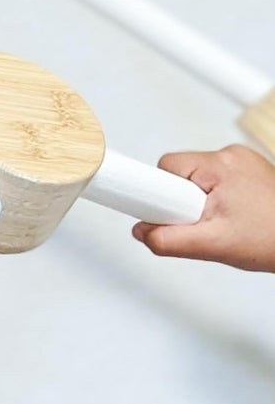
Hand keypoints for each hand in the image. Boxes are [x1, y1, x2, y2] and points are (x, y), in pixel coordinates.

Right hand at [131, 144, 274, 272]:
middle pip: (177, 173)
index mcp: (221, 166)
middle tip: (199, 224)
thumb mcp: (212, 246)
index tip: (152, 209)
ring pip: (194, 179)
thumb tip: (143, 232)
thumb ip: (168, 240)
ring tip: (219, 223)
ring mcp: (240, 162)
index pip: (165, 167)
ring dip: (195, 203)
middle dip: (177, 202)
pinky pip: (210, 182)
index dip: (155, 193)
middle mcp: (231, 157)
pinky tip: (228, 218)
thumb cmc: (273, 238)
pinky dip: (211, 201)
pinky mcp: (246, 170)